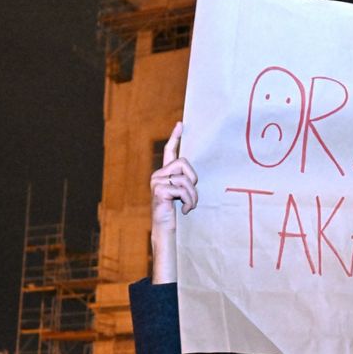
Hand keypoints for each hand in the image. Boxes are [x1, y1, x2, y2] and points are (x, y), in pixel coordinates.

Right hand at [149, 122, 198, 282]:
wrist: (167, 229)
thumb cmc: (177, 211)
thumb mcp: (184, 193)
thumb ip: (186, 181)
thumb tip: (195, 175)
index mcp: (165, 173)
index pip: (169, 151)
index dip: (175, 137)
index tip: (181, 124)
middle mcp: (158, 174)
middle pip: (184, 163)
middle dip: (193, 181)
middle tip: (192, 197)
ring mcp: (157, 182)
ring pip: (185, 179)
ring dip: (193, 196)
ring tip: (189, 206)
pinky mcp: (159, 190)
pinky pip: (182, 189)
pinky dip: (189, 202)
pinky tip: (184, 211)